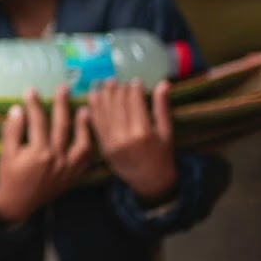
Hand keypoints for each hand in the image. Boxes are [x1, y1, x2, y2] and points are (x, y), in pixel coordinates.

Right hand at [0, 85, 93, 224]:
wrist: (17, 205)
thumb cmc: (9, 178)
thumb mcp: (6, 153)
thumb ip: (12, 131)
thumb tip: (18, 109)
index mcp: (38, 152)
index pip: (38, 121)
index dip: (35, 104)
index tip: (32, 90)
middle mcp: (57, 158)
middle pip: (62, 125)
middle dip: (62, 104)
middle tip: (63, 88)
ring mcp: (68, 168)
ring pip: (81, 142)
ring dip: (84, 124)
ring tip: (84, 109)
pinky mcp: (73, 175)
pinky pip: (87, 159)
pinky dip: (90, 145)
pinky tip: (89, 133)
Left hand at [86, 79, 177, 204]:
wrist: (150, 181)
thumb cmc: (162, 155)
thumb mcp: (167, 132)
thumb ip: (162, 107)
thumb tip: (164, 83)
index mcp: (143, 133)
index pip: (135, 103)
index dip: (134, 89)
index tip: (135, 81)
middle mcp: (125, 137)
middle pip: (118, 105)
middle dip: (117, 90)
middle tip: (116, 79)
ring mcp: (111, 143)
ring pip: (104, 113)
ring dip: (103, 95)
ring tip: (103, 83)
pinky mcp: (103, 147)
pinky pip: (96, 124)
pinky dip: (93, 109)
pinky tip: (93, 97)